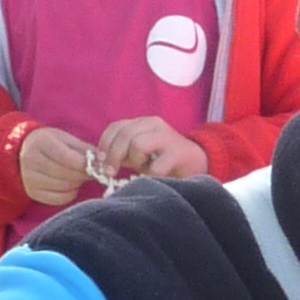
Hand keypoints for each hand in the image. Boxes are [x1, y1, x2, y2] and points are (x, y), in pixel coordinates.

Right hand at [20, 125, 95, 205]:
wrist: (24, 151)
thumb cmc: (50, 143)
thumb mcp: (65, 139)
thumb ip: (84, 149)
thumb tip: (102, 161)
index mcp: (40, 142)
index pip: (67, 157)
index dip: (85, 164)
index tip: (97, 165)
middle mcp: (31, 160)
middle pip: (66, 174)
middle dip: (83, 174)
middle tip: (91, 172)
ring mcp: (29, 178)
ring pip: (64, 187)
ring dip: (77, 183)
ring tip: (78, 176)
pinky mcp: (32, 192)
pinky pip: (59, 199)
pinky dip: (70, 193)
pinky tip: (70, 185)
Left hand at [93, 117, 210, 186]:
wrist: (198, 163)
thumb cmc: (164, 160)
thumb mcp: (141, 153)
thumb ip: (123, 153)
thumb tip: (101, 161)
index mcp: (143, 122)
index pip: (116, 127)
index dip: (104, 144)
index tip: (101, 161)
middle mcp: (155, 124)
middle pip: (124, 135)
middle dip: (113, 156)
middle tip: (111, 173)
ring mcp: (167, 137)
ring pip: (137, 145)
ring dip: (136, 163)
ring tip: (144, 169)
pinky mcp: (178, 153)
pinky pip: (155, 167)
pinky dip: (151, 176)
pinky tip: (157, 177)